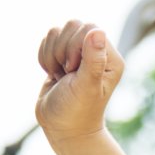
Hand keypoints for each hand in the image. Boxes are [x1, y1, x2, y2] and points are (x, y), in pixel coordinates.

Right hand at [35, 20, 124, 144]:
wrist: (63, 128)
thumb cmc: (77, 111)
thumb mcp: (86, 86)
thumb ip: (93, 60)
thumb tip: (97, 31)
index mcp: (110, 58)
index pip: (89, 28)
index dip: (75, 46)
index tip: (74, 70)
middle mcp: (97, 53)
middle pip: (72, 26)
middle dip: (62, 50)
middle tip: (67, 75)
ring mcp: (78, 54)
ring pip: (56, 32)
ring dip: (52, 56)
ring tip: (61, 77)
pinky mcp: (62, 57)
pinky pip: (47, 41)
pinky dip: (44, 59)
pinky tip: (54, 76)